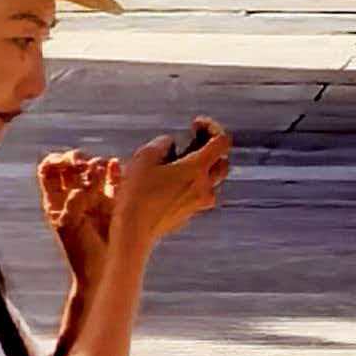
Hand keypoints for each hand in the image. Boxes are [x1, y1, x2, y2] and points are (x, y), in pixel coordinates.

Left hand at [38, 149, 119, 282]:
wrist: (101, 271)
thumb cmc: (80, 252)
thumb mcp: (70, 225)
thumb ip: (75, 200)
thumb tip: (86, 180)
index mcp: (56, 201)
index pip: (49, 170)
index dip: (56, 161)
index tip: (67, 165)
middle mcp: (73, 196)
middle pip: (70, 165)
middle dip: (76, 159)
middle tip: (83, 164)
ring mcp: (93, 197)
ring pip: (92, 169)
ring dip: (95, 163)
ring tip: (100, 168)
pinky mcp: (112, 202)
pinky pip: (113, 179)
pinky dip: (113, 169)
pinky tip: (114, 166)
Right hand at [113, 118, 231, 249]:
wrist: (132, 231)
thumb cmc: (136, 193)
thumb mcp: (145, 157)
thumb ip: (163, 143)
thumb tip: (172, 144)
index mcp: (197, 169)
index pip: (222, 142)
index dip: (212, 127)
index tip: (195, 124)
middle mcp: (205, 187)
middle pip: (222, 162)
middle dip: (210, 148)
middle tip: (192, 140)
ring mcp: (199, 204)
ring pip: (212, 180)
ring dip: (201, 167)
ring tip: (179, 161)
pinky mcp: (189, 215)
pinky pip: (198, 194)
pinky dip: (192, 183)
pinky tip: (170, 181)